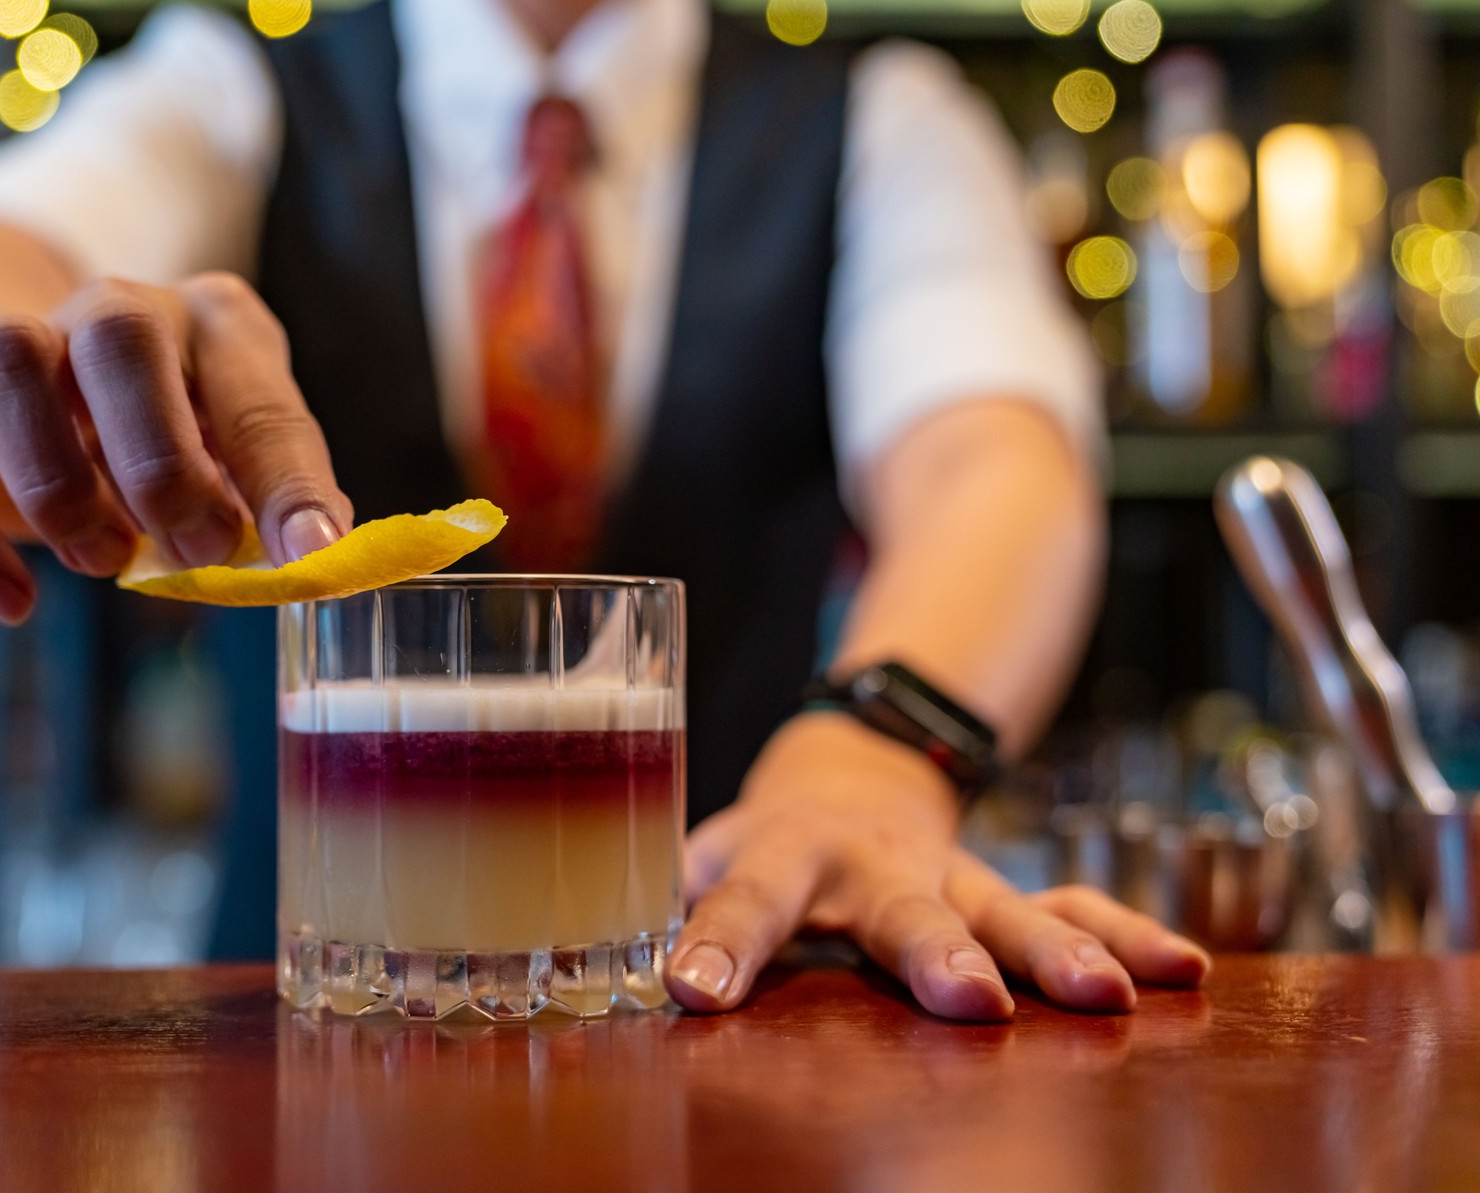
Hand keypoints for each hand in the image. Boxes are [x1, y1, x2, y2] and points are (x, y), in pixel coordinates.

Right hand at [0, 273, 351, 622]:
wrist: (43, 387)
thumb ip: (268, 498)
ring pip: (5, 360)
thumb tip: (312, 560)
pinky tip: (13, 600)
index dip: (288, 481)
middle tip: (193, 551)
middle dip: (160, 463)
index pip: (258, 396)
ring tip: (105, 558)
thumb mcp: (235, 455)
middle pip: (119, 335)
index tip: (310, 553)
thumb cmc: (171, 433)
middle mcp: (114, 310)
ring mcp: (20, 344)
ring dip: (58, 482)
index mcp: (215, 323)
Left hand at [666, 711, 1210, 1018]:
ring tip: (1104, 996)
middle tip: (968, 1000)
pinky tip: (1180, 969)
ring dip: (1054, 949)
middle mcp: (870, 863)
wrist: (847, 772)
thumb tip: (593, 968)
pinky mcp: (999, 885)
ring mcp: (945, 873)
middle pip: (902, 909)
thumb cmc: (756, 842)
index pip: (742, 899)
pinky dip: (1123, 932)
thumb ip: (663, 905)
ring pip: (1004, 904)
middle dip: (935, 952)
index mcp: (778, 854)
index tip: (695, 994)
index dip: (721, 945)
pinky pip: (1069, 901)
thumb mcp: (696, 857)